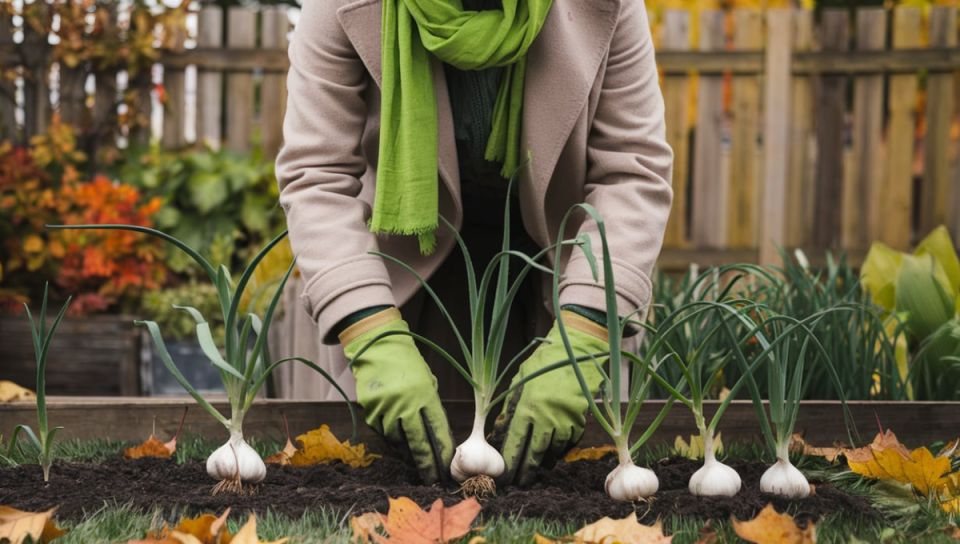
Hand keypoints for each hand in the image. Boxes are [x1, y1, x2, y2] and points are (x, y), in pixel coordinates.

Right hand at [341, 308, 453, 483]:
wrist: (377, 346)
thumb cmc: (408, 363)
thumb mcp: (427, 381)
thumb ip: (431, 407)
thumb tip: (437, 435)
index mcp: (424, 395)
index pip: (437, 430)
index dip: (442, 451)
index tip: (446, 466)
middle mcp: (405, 404)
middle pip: (418, 443)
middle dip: (427, 464)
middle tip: (433, 478)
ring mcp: (385, 409)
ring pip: (399, 442)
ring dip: (408, 455)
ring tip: (417, 464)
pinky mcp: (370, 410)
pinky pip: (383, 433)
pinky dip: (392, 441)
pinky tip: (400, 446)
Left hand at [492, 310, 608, 484]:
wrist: (578, 353)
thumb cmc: (543, 364)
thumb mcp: (519, 381)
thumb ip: (509, 409)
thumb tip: (498, 432)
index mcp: (528, 406)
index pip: (515, 442)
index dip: (508, 461)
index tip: (503, 474)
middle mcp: (546, 418)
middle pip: (533, 454)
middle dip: (524, 471)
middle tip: (517, 483)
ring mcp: (565, 422)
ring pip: (551, 453)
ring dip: (541, 464)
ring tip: (532, 472)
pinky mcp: (580, 422)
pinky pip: (567, 445)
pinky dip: (557, 452)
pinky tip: (550, 455)